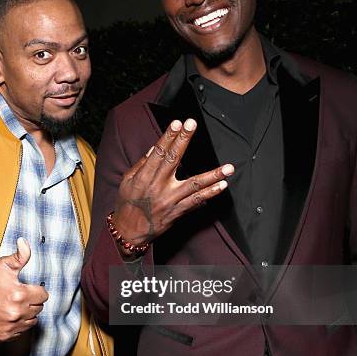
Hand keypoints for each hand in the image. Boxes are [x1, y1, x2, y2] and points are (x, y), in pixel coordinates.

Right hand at [0, 237, 47, 340]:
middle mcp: (17, 313)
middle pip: (38, 308)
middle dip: (32, 301)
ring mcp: (11, 326)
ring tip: (14, 305)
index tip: (28, 288)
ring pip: (32, 321)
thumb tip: (25, 242)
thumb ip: (19, 255)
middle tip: (19, 296)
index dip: (37, 290)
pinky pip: (21, 331)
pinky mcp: (4, 335)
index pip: (43, 295)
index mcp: (20, 295)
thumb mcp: (3, 265)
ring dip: (27, 314)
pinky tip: (9, 315)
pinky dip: (18, 324)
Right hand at [113, 118, 233, 250]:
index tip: (177, 123)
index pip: (158, 152)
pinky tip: (222, 185)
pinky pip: (197, 201)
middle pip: (174, 159)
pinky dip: (210, 193)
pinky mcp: (178, 212)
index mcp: (144, 177)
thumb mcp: (127, 182)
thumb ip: (142, 165)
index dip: (168, 136)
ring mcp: (170, 200)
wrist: (129, 232)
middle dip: (183, 140)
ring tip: (229, 168)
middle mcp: (158, 187)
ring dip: (213, 175)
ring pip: (194, 184)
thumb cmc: (127, 204)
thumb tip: (156, 148)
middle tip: (192, 125)